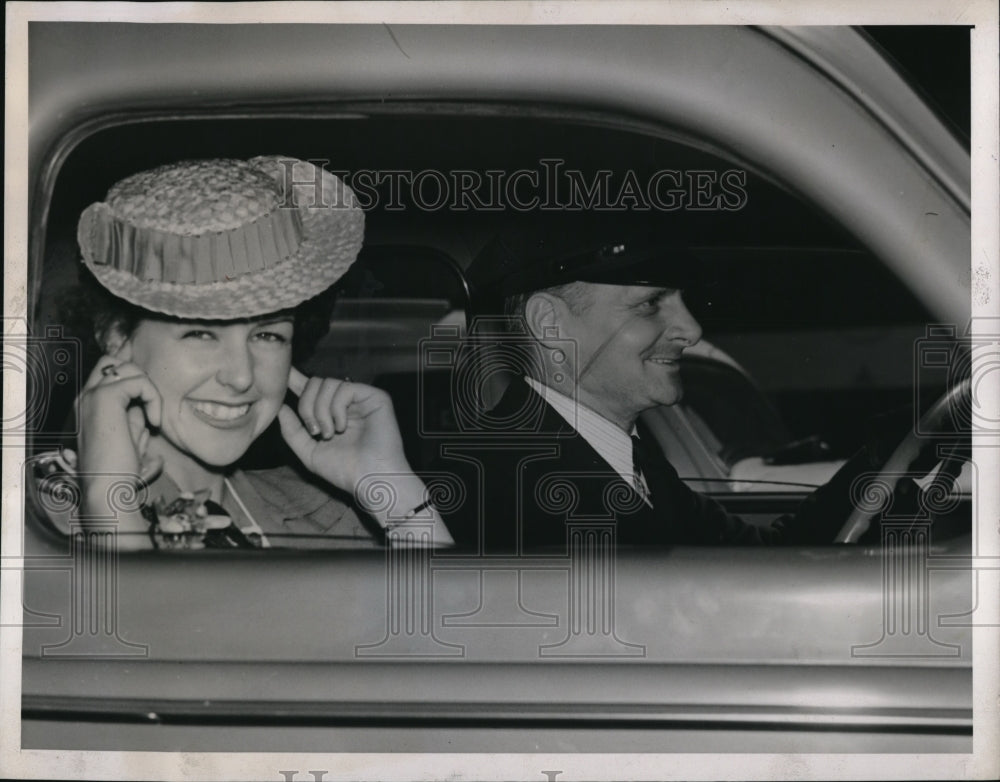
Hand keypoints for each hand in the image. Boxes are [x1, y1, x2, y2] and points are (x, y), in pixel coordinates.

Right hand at [76, 357, 163, 532]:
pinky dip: (153, 397)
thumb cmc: (119, 472)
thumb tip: (146, 407)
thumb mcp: (129, 440)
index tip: (148, 414)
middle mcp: (85, 397)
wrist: (106, 489)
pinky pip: (138, 381)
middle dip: (138, 377)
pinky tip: (154, 423)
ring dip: (148, 388)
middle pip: (113, 362)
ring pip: (127, 368)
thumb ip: (134, 419)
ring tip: (153, 418)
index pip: (108, 375)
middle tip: (150, 407)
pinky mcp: (105, 399)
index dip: (134, 385)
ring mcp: (92, 396)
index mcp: (87, 406)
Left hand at [278, 368, 411, 496]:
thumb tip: (279, 407)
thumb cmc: (345, 471)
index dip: (296, 380)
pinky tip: (342, 427)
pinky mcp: (376, 397)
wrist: (370, 480)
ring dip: (321, 410)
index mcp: (332, 413)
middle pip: (315, 383)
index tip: (283, 375)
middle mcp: (347, 403)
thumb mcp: (309, 453)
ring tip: (329, 433)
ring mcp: (361, 398)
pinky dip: (337, 408)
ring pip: (328, 383)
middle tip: (314, 431)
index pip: (311, 389)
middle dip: (306, 406)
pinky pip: (345, 388)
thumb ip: (292, 431)